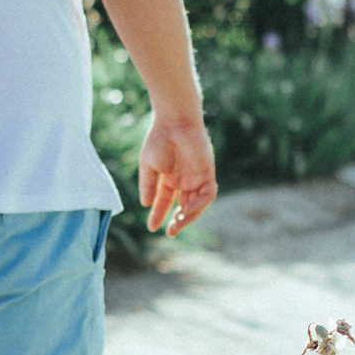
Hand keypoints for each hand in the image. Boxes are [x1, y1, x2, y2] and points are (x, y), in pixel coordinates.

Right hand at [137, 114, 216, 234]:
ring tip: (177, 224)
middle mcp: (184, 181)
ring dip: (189, 216)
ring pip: (196, 204)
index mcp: (168, 179)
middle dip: (177, 221)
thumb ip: (148, 185)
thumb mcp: (148, 165)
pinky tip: (188, 208)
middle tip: (169, 232)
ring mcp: (196, 178)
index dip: (158, 215)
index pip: (165, 202)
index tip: (151, 228)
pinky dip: (199, 204)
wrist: (174, 122)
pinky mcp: (207, 173)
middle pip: (183, 207)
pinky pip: (208, 194)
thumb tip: (146, 204)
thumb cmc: (159, 139)